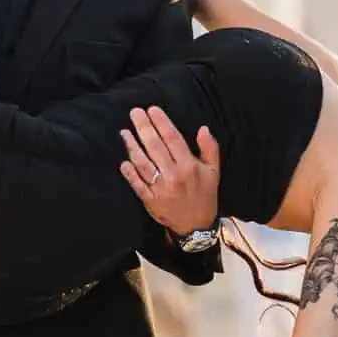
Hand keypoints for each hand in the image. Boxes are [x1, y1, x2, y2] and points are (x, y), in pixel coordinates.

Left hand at [119, 106, 220, 238]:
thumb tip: (203, 128)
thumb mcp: (214, 171)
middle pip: (155, 147)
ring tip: (124, 132)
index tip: (152, 109)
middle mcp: (173, 175)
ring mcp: (160, 189)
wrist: (196, 226)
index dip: (161, 123)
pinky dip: (130, 174)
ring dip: (132, 147)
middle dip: (143, 127)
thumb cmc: (205, 194)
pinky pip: (138, 185)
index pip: (173, 139)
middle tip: (134, 112)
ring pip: (143, 164)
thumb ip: (210, 148)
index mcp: (189, 166)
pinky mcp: (150, 201)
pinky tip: (123, 162)